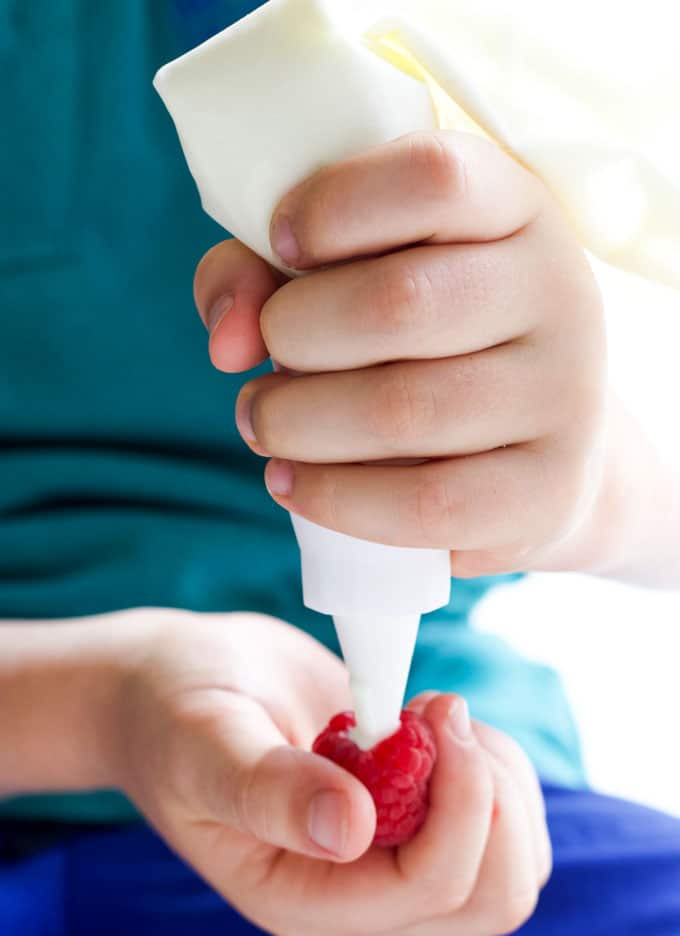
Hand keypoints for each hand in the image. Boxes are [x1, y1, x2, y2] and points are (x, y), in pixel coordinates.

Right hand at [114, 610, 550, 935]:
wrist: (182, 686)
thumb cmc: (176, 713)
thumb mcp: (206, 742)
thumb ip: (266, 786)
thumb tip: (348, 830)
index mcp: (306, 898)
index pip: (429, 887)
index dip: (460, 805)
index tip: (435, 713)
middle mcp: (360, 894)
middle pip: (492, 896)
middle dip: (493, 800)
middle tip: (440, 714)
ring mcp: (394, 858)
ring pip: (511, 863)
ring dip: (499, 780)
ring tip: (434, 713)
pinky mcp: (416, 818)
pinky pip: (500, 819)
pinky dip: (495, 764)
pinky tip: (435, 720)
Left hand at [195, 130, 611, 577]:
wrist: (534, 441)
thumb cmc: (423, 339)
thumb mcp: (353, 271)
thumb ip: (262, 270)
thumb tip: (227, 339)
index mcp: (516, 209)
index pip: (434, 178)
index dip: (334, 206)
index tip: (282, 242)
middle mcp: (557, 293)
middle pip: (398, 303)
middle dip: (292, 334)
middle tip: (263, 360)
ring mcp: (563, 396)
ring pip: (401, 411)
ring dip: (296, 423)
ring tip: (262, 423)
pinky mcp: (548, 490)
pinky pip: (425, 504)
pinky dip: (333, 498)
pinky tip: (291, 482)